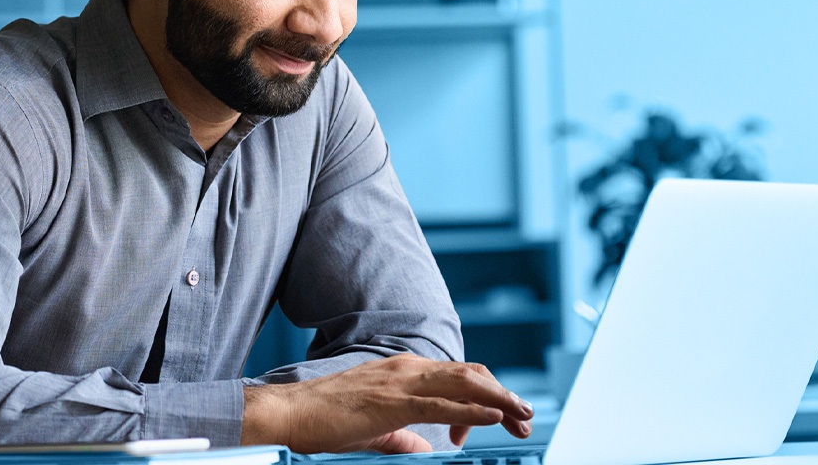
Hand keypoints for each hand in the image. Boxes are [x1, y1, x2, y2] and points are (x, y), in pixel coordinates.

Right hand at [241, 354, 533, 453]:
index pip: (457, 377)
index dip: (485, 396)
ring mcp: (401, 381)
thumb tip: (425, 448)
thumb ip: (403, 437)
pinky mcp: (393, 402)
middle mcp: (407, 368)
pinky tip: (494, 417)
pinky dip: (473, 409)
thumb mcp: (374, 429)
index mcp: (403, 371)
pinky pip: (442, 403)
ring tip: (523, 413)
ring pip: (464, 384)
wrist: (290, 412)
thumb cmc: (324, 420)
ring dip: (499, 399)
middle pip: (470, 376)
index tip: (500, 421)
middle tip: (526, 416)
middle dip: (504, 395)